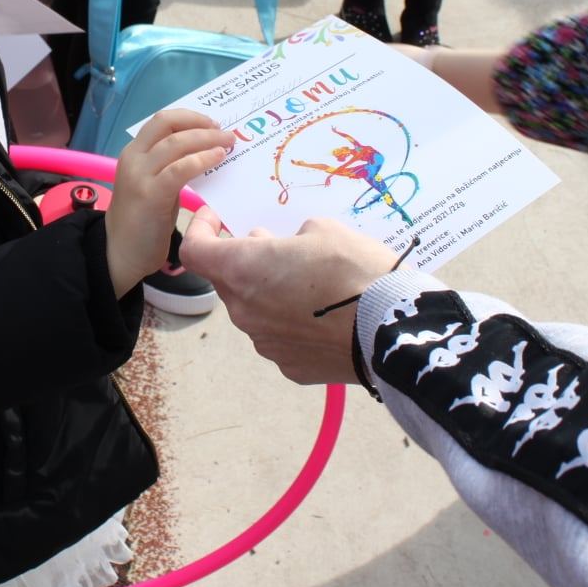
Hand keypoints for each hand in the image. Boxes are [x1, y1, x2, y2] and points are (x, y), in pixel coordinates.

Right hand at [105, 111, 233, 296]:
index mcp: (133, 153)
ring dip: (207, 139)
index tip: (212, 124)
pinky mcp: (150, 194)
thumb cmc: (142, 222)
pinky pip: (180, 169)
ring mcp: (140, 175)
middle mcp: (133, 158)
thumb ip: (171, 167)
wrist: (121, 254)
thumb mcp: (154, 185)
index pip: (162, 121)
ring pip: (176, 143)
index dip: (189, 118)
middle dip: (200, 123)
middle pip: (167, 124)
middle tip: (225, 132)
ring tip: (228, 144)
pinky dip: (202, 159)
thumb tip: (203, 154)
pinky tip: (217, 159)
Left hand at [181, 207, 399, 383]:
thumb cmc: (356, 271)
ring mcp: (266, 343)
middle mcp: (244, 311)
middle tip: (275, 246)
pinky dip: (293, 323)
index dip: (201, 231)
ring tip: (309, 282)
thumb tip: (290, 248)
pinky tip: (324, 315)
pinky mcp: (290, 367)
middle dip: (244, 262)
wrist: (392, 331)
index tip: (217, 220)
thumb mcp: (325, 231)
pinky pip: (281, 338)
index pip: (195, 250)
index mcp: (243, 270)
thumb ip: (295, 236)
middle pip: (227, 281)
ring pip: (255, 311)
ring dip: (269, 294)